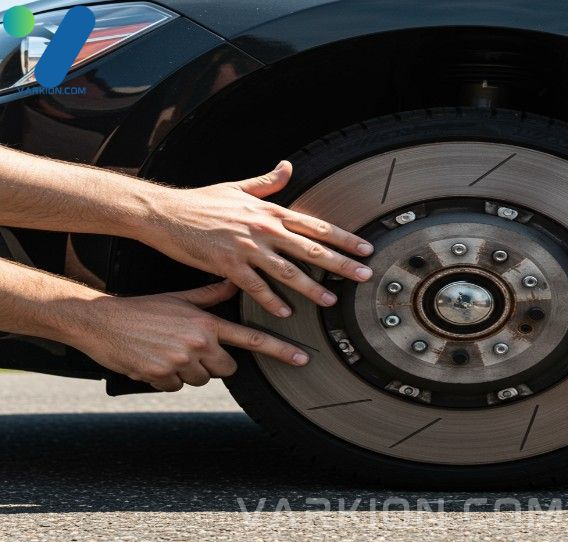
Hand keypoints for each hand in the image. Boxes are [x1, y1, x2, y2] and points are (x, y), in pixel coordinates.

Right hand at [74, 281, 309, 390]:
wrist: (102, 321)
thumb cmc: (143, 309)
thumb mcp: (180, 297)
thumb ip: (211, 294)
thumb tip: (235, 282)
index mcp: (206, 322)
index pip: (251, 339)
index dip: (280, 351)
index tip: (302, 359)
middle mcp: (198, 342)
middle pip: (227, 367)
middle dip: (215, 362)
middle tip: (194, 348)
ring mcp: (180, 361)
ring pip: (201, 379)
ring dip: (189, 371)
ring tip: (169, 351)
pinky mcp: (161, 376)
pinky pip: (177, 386)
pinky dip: (169, 379)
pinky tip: (155, 361)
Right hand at [144, 161, 373, 316]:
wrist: (166, 212)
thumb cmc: (202, 201)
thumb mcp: (238, 187)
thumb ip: (268, 183)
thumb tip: (288, 166)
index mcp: (270, 211)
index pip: (316, 226)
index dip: (344, 238)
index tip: (365, 247)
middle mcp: (264, 229)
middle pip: (311, 249)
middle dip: (341, 264)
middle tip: (364, 275)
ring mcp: (247, 248)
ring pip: (288, 271)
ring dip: (312, 288)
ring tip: (331, 301)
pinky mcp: (228, 265)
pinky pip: (255, 287)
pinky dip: (271, 301)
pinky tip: (285, 312)